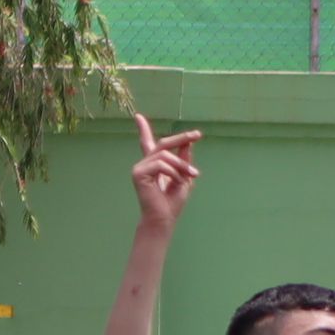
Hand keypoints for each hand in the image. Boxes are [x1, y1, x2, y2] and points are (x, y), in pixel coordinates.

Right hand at [128, 113, 200, 234]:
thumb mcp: (184, 176)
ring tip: (191, 175)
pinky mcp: (138, 174)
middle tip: (197, 135)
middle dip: (181, 138)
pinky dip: (173, 172)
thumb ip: (184, 159)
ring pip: (165, 155)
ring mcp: (139, 168)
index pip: (147, 143)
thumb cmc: (173, 202)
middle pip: (163, 144)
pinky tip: (177, 182)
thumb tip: (188, 142)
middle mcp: (144, 164)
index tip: (138, 116)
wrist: (165, 218)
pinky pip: (160, 165)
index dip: (143, 129)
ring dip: (181, 164)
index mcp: (153, 164)